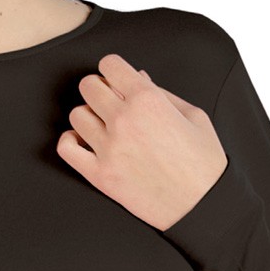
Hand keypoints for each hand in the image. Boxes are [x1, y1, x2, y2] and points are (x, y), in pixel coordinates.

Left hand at [56, 53, 227, 231]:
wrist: (203, 205)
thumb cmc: (203, 164)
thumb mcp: (193, 117)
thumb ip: (162, 93)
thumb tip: (138, 77)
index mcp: (148, 101)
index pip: (110, 65)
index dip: (113, 69)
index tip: (116, 77)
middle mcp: (124, 120)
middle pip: (88, 86)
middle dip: (99, 89)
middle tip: (110, 100)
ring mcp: (109, 148)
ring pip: (76, 115)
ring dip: (88, 116)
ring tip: (102, 125)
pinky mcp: (100, 174)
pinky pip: (66, 149)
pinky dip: (70, 141)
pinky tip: (83, 142)